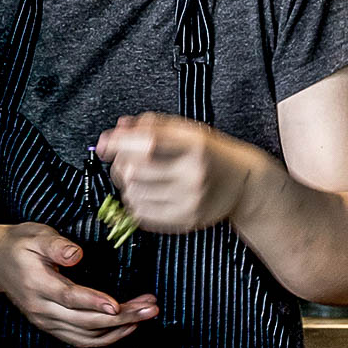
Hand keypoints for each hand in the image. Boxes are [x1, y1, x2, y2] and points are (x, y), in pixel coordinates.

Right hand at [0, 222, 157, 347]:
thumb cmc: (20, 246)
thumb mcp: (35, 235)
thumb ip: (56, 245)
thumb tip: (76, 255)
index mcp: (37, 285)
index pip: (69, 298)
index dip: (94, 302)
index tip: (116, 304)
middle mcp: (41, 309)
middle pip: (85, 321)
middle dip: (121, 317)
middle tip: (149, 308)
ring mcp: (46, 322)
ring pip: (87, 336)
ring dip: (119, 329)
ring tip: (145, 315)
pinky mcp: (52, 327)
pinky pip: (82, 340)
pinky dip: (106, 338)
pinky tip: (126, 327)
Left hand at [95, 113, 263, 234]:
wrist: (243, 182)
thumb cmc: (211, 152)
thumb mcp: (186, 130)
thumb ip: (152, 125)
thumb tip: (118, 128)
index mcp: (194, 146)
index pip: (148, 143)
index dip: (119, 143)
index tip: (104, 144)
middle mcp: (193, 175)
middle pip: (134, 171)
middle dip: (120, 164)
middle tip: (125, 161)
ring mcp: (190, 201)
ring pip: (134, 194)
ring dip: (126, 185)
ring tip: (138, 177)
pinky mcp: (186, 222)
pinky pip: (142, 215)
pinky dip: (134, 203)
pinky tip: (144, 193)